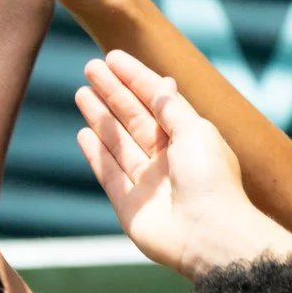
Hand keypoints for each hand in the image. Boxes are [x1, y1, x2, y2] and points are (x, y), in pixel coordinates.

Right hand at [74, 50, 291, 277]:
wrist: (209, 235)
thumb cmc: (210, 179)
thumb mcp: (195, 131)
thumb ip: (171, 108)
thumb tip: (161, 83)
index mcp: (190, 137)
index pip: (158, 100)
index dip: (136, 78)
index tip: (112, 57)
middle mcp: (168, 158)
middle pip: (134, 117)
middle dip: (113, 92)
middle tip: (89, 67)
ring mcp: (147, 182)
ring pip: (118, 142)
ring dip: (100, 117)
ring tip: (81, 92)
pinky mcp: (129, 206)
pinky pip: (109, 173)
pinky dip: (96, 153)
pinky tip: (83, 133)